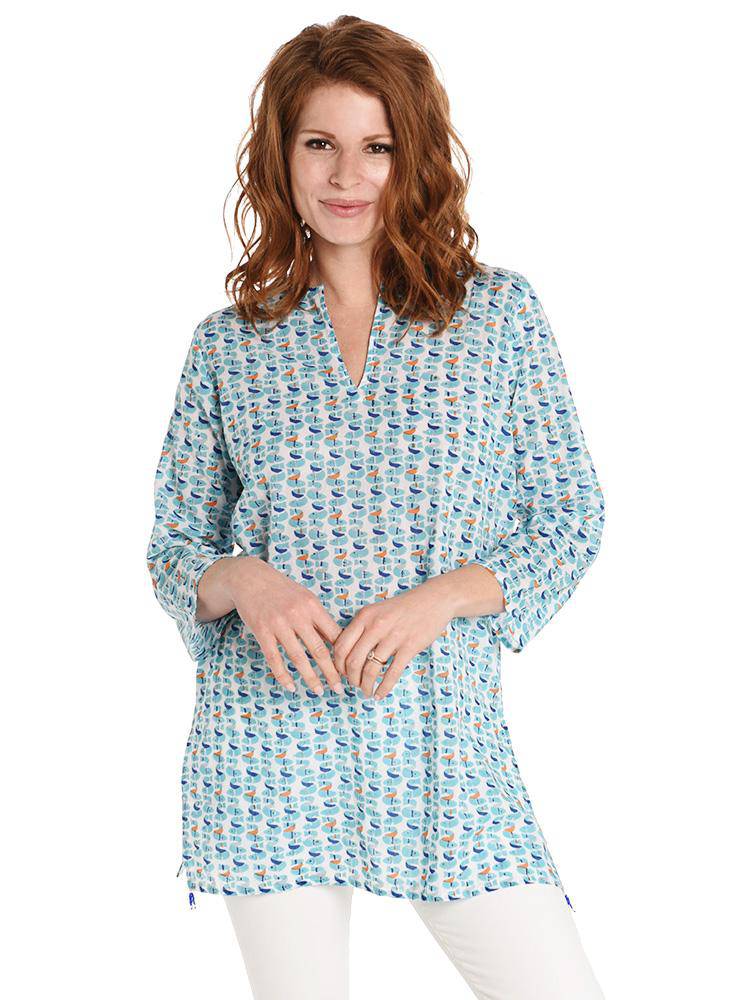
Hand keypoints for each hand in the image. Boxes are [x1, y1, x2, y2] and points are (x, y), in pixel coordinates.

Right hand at [227, 558, 344, 695]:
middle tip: (340, 689)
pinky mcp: (262, 632)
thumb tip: (336, 642)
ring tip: (318, 691)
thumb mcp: (305, 597)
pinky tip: (291, 686)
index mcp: (312, 606)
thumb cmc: (282, 590)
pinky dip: (283, 675)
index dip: (343, 654)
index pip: (334, 634)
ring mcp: (278, 624)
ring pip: (298, 658)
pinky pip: (274, 659)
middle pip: (319, 650)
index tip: (350, 669)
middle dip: (331, 673)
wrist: (250, 578)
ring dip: (310, 678)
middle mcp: (297, 615)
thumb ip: (319, 618)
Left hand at [333, 579, 456, 699]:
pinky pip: (392, 673)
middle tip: (354, 684)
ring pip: (371, 669)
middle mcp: (376, 626)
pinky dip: (384, 688)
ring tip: (367, 691)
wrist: (434, 599)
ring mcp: (394, 636)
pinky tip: (380, 694)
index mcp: (365, 616)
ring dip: (366, 685)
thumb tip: (347, 653)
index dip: (338, 664)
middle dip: (351, 678)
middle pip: (353, 661)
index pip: (341, 645)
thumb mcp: (377, 610)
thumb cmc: (404, 607)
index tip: (342, 672)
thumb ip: (362, 627)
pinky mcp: (410, 646)